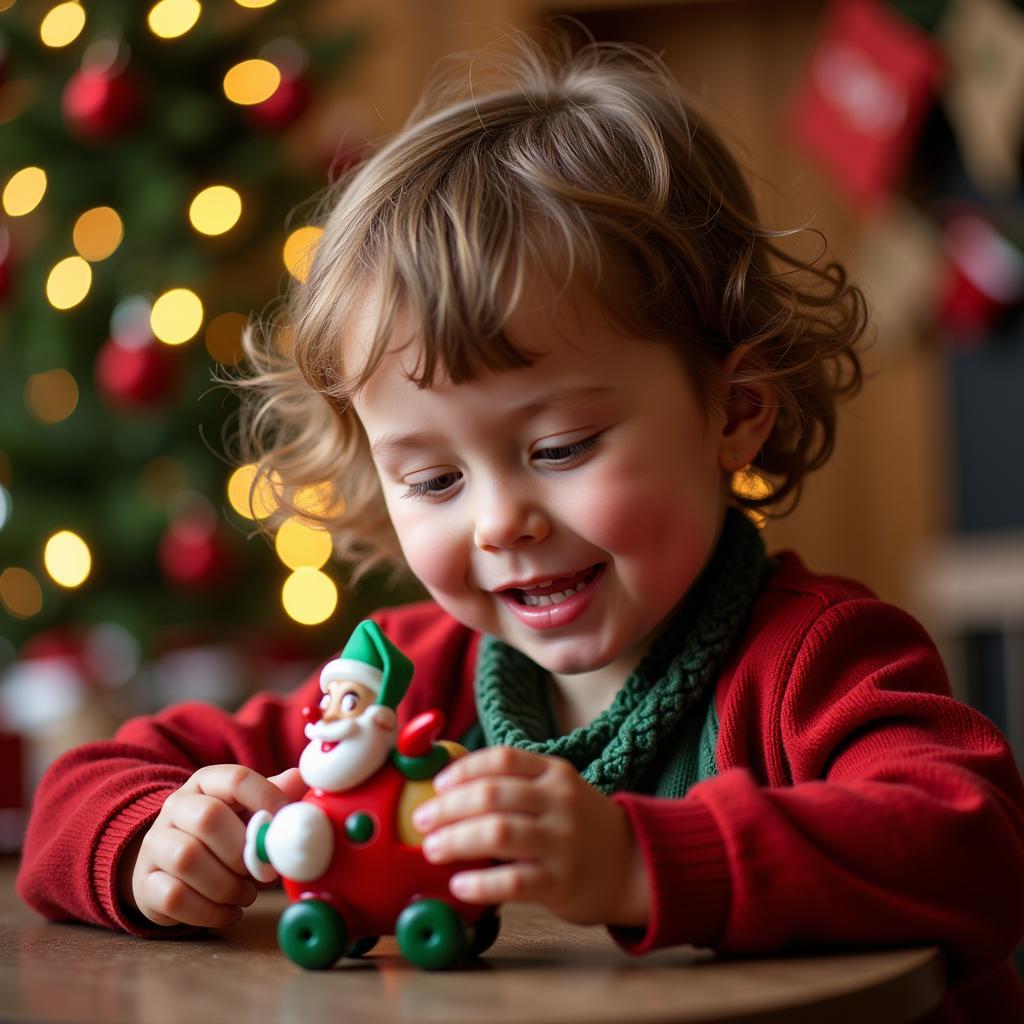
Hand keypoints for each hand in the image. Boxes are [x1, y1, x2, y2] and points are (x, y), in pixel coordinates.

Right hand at [122, 764, 305, 927]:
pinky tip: (230, 912)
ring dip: (227, 885)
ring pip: (187, 859)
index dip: (265, 798)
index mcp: (207, 783)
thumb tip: (299, 779)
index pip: (236, 778)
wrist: (170, 865)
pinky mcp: (144, 883)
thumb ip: (274, 796)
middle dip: (241, 851)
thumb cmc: (222, 835)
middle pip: (208, 818)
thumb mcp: (247, 811)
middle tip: (261, 872)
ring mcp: (155, 844)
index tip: (285, 821)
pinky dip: (209, 911)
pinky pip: (173, 897)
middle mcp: (176, 807)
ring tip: (247, 895)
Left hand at [411, 747, 649, 926]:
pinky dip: (480, 883)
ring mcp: (562, 841)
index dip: (463, 769)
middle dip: (448, 807)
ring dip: (457, 839)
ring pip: (498, 833)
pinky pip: (513, 881)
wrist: (632, 865)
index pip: (502, 758)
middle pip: (492, 795)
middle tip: (421, 820)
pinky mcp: (562, 882)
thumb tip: (447, 790)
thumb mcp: (557, 792)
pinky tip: (459, 884)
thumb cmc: (579, 827)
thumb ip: (516, 786)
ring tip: (433, 849)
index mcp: (554, 773)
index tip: (437, 784)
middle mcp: (560, 801)